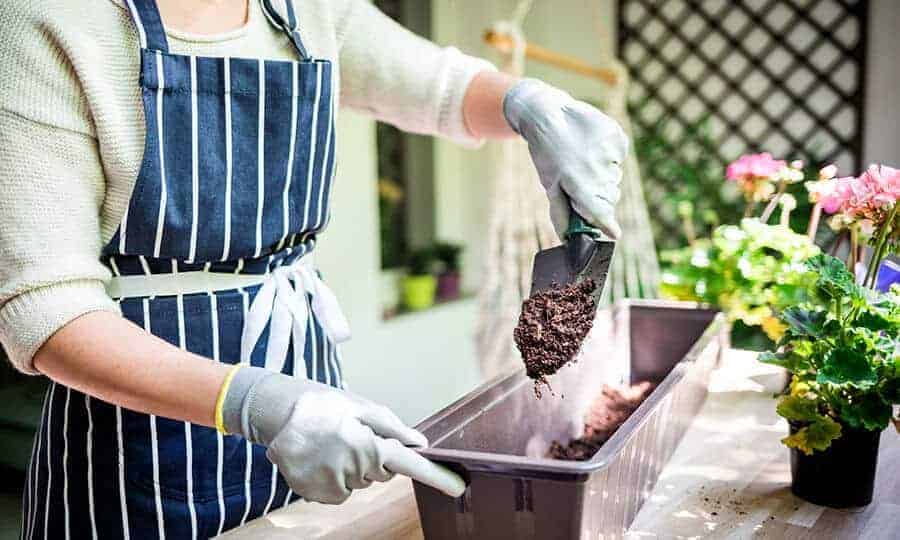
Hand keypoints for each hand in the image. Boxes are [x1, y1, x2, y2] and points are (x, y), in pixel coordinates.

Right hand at [222, 366, 464, 503]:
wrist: (279, 413)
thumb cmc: (325, 405)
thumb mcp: (361, 407)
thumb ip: (392, 427)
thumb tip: (421, 443)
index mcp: (367, 443)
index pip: (409, 463)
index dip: (436, 476)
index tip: (458, 486)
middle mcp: (352, 468)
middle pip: (382, 474)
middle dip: (374, 458)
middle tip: (352, 435)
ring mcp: (332, 484)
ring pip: (360, 484)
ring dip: (353, 468)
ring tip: (333, 444)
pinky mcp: (315, 494)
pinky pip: (339, 493)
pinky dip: (334, 479)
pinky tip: (322, 458)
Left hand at [503, 78, 628, 238]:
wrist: (548, 114)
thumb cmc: (546, 154)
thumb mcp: (549, 185)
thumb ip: (561, 214)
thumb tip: (568, 241)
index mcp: (578, 182)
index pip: (600, 211)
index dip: (607, 224)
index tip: (615, 234)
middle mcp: (597, 167)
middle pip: (610, 197)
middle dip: (599, 197)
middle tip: (582, 184)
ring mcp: (610, 150)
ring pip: (615, 177)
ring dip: (603, 175)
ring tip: (583, 160)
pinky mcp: (618, 136)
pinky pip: (619, 158)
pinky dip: (608, 157)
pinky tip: (592, 148)